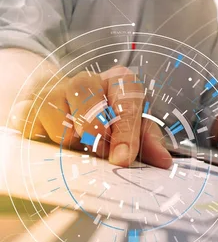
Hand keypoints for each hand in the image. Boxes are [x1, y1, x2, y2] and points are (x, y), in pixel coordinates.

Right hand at [10, 66, 172, 168]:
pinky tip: (58, 140)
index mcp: (120, 81)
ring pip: (61, 125)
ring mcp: (54, 90)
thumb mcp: (135, 127)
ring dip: (73, 144)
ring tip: (81, 144)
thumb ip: (148, 143)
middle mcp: (87, 79)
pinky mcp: (28, 106)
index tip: (122, 158)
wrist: (66, 104)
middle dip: (97, 138)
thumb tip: (164, 162)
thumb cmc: (109, 117)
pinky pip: (36, 132)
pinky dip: (49, 144)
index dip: (125, 134)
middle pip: (90, 110)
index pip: (125, 105)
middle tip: (100, 153)